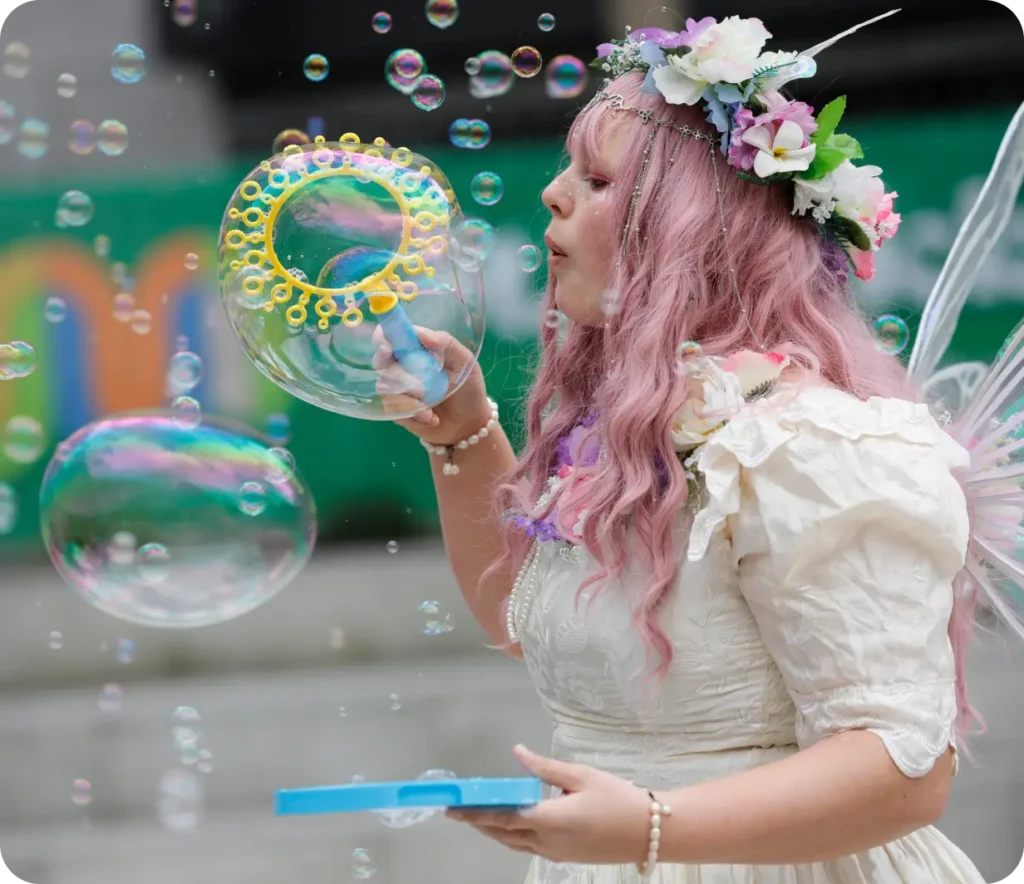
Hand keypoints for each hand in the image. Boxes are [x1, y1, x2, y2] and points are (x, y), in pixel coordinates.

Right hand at [372, 326, 492, 447]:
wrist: (469, 425)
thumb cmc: (469, 389)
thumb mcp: (465, 363)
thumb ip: (447, 344)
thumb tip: (423, 335)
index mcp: (416, 349)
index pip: (390, 336)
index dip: (383, 340)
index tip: (388, 351)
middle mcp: (402, 365)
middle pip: (381, 363)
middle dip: (399, 377)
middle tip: (421, 390)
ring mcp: (397, 388)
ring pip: (384, 387)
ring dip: (408, 400)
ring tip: (430, 409)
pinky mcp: (396, 409)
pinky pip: (392, 408)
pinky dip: (413, 414)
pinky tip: (431, 418)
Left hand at [446, 745, 651, 864]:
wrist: (649, 832)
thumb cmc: (617, 798)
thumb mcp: (581, 776)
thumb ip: (545, 767)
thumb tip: (517, 753)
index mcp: (550, 819)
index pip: (503, 817)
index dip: (475, 813)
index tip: (454, 807)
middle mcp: (548, 842)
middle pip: (504, 834)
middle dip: (479, 823)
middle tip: (457, 811)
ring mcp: (556, 853)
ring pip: (515, 843)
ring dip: (494, 831)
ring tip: (476, 817)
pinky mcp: (565, 857)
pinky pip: (529, 847)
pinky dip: (512, 836)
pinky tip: (510, 824)